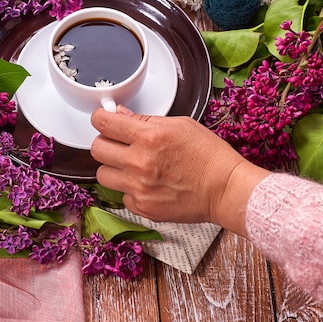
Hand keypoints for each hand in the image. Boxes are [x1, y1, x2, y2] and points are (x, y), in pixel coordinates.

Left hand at [90, 107, 270, 235]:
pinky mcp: (143, 207)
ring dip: (113, 167)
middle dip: (105, 142)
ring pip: (102, 175)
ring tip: (131, 165)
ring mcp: (139, 187)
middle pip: (97, 148)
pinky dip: (129, 189)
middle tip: (118, 142)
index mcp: (149, 136)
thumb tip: (119, 114)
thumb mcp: (180, 125)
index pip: (104, 123)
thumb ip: (145, 119)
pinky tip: (146, 183)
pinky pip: (121, 195)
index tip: (103, 119)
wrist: (225, 189)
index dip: (100, 118)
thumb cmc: (208, 154)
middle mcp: (139, 162)